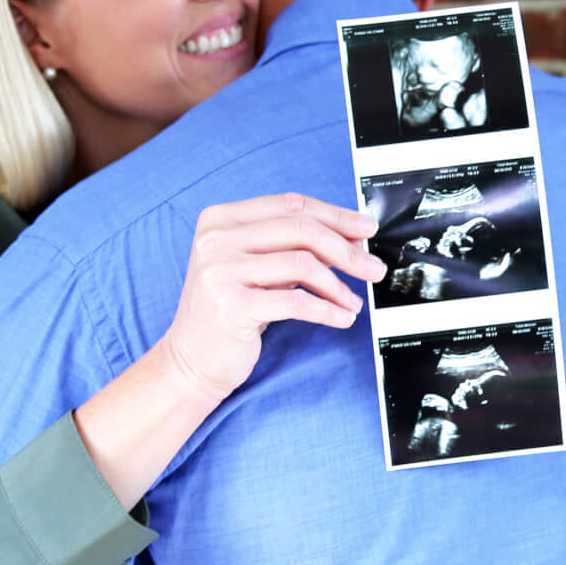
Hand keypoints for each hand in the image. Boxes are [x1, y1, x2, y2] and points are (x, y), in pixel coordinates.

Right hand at [157, 194, 387, 400]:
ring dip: (339, 285)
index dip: (335, 215)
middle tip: (373, 268)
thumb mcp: (258, 268)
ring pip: (303, 264)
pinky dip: (328, 310)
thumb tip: (352, 235)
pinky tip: (342, 318)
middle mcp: (216, 239)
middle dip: (347, 250)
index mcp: (221, 219)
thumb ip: (292, 246)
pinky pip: (297, 302)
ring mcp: (219, 271)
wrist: (192, 360)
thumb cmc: (231, 310)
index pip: (291, 204)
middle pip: (301, 230)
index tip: (366, 228)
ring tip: (353, 301)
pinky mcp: (230, 306)